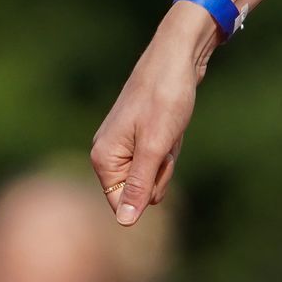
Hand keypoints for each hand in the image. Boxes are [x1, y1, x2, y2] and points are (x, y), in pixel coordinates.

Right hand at [90, 10, 204, 225]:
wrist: (178, 57)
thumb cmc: (166, 99)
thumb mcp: (156, 147)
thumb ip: (138, 185)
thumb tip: (124, 224)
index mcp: (104, 158)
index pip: (122, 204)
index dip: (149, 190)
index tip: (161, 163)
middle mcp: (108, 152)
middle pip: (139, 189)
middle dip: (161, 172)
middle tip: (167, 142)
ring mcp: (124, 142)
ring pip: (153, 171)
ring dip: (169, 156)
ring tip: (171, 128)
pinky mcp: (141, 133)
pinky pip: (160, 154)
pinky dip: (172, 144)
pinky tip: (174, 124)